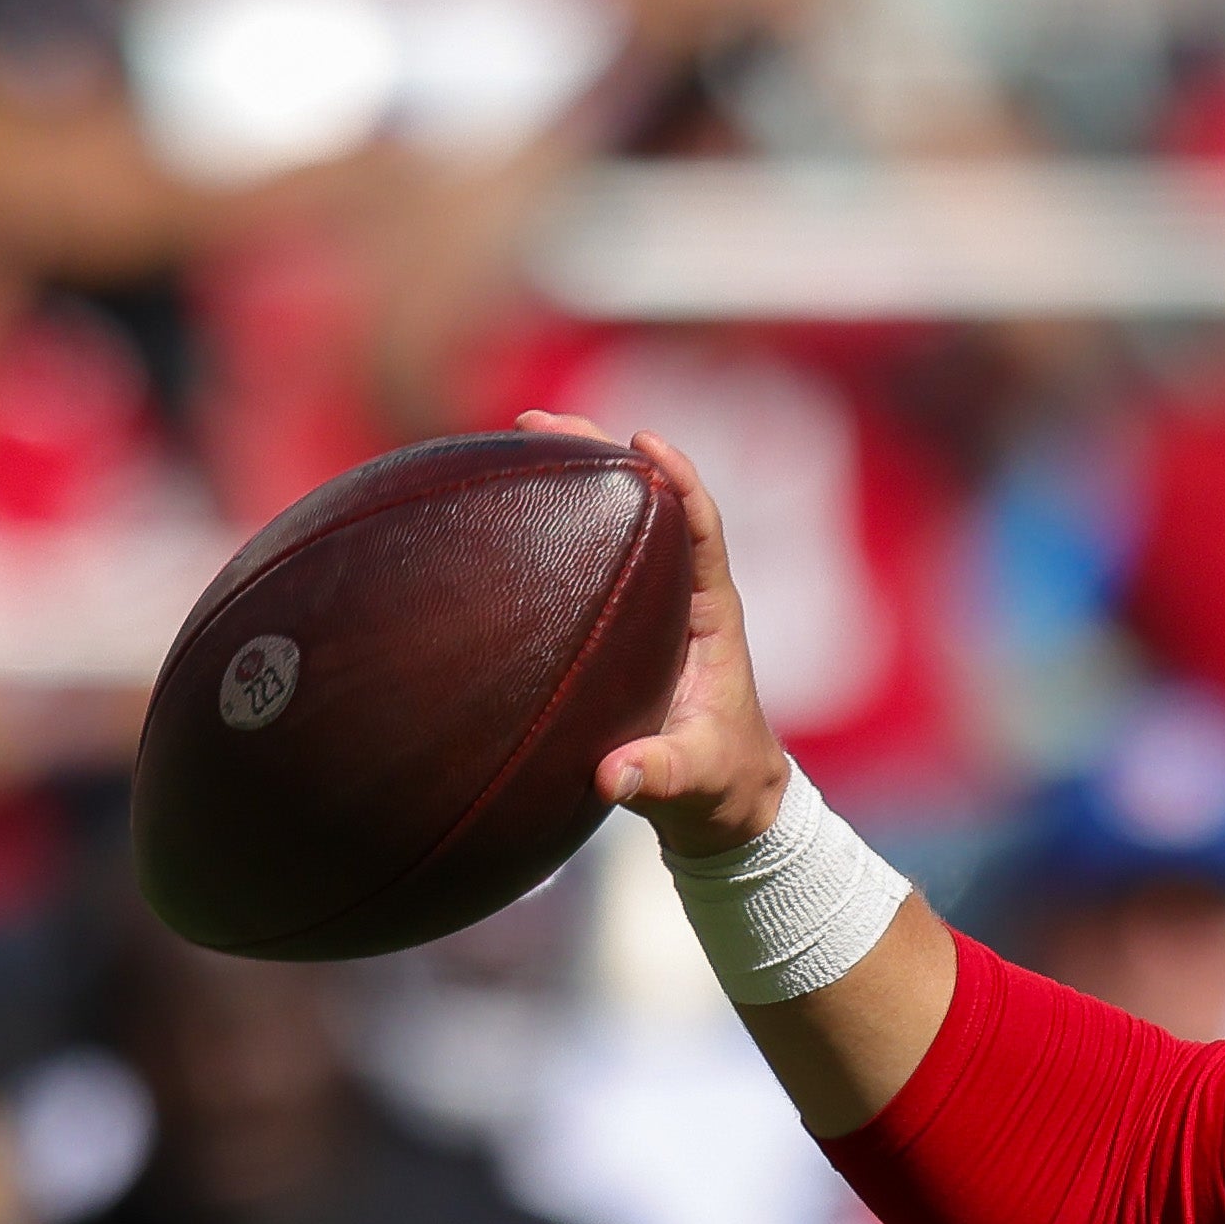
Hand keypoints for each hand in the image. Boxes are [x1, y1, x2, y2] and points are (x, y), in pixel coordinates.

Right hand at [516, 410, 791, 860]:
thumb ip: (659, 776)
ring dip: (571, 476)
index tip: (642, 442)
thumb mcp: (695, 782)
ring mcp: (653, 606)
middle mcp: (685, 597)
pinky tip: (500, 504)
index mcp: (714, 617)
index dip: (679, 481)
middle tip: (538, 421)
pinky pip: (588, 559)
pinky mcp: (622, 623)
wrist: (724, 803)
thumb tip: (613, 776)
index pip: (703, 530)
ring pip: (616, 523)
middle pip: (648, 506)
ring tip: (515, 434)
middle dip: (599, 456)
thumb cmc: (721, 786)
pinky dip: (551, 527)